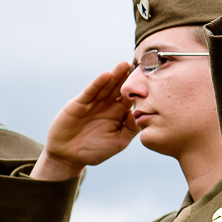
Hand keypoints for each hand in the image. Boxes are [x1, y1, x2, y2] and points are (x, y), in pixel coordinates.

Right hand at [31, 63, 139, 180]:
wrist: (69, 156)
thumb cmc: (95, 151)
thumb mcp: (118, 142)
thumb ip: (130, 129)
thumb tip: (139, 114)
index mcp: (119, 114)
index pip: (131, 99)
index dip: (140, 90)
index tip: (152, 80)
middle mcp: (108, 105)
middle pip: (120, 88)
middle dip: (129, 77)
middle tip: (141, 65)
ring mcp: (94, 103)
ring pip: (107, 87)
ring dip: (115, 75)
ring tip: (125, 64)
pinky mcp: (80, 103)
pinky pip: (90, 92)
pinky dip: (98, 83)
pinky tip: (106, 75)